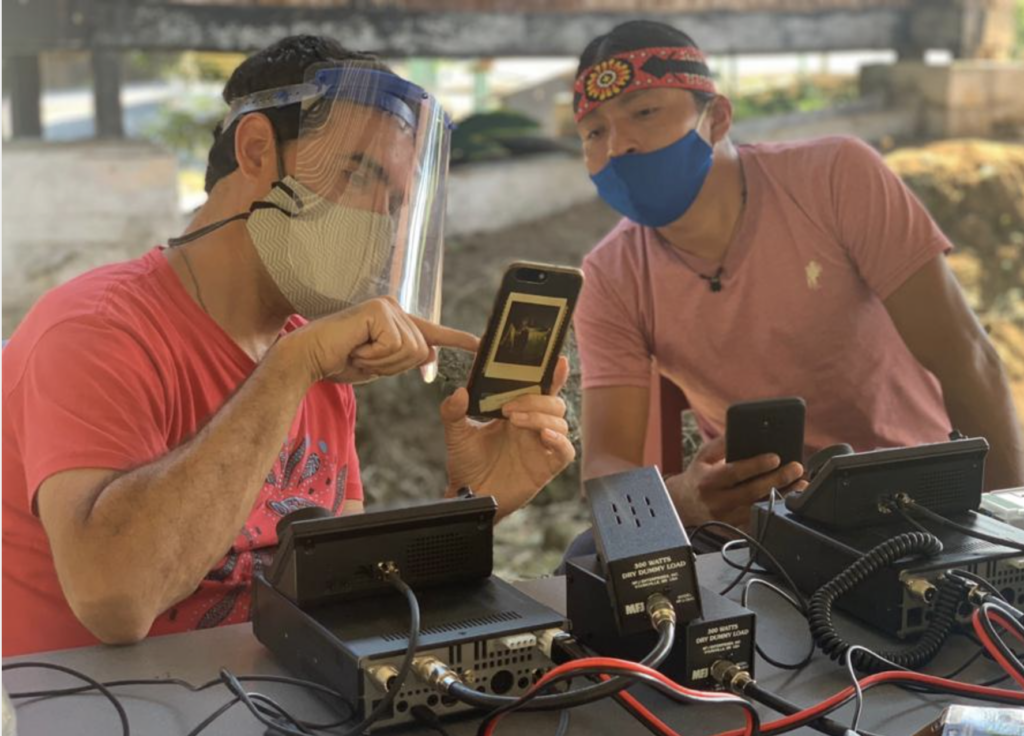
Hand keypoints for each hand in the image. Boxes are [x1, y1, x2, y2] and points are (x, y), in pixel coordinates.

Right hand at [288, 297, 478, 383]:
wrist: (307, 358)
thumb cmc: (338, 362)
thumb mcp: (379, 365)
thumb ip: (403, 359)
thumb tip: (429, 353)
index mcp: (396, 323)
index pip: (432, 331)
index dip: (457, 339)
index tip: (480, 344)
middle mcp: (394, 309)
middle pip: (420, 351)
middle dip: (392, 366)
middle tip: (363, 358)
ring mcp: (387, 307)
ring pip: (410, 350)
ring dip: (382, 362)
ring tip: (358, 352)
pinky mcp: (379, 310)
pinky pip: (394, 345)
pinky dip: (374, 356)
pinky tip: (355, 347)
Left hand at [440, 357, 575, 521]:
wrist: (468, 494)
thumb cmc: (467, 464)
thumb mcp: (456, 433)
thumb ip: (453, 411)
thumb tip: (459, 392)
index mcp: (517, 413)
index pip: (541, 389)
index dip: (553, 374)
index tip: (556, 360)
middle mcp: (532, 427)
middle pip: (554, 402)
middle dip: (536, 399)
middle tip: (509, 408)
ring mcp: (541, 446)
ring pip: (561, 422)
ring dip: (540, 417)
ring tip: (516, 421)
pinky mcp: (546, 467)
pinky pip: (566, 451)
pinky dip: (559, 441)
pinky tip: (544, 436)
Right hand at [665, 436, 805, 528]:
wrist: (682, 505)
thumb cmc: (699, 476)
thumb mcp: (704, 457)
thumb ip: (722, 444)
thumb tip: (743, 432)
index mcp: (709, 480)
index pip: (735, 472)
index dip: (756, 465)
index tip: (776, 457)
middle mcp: (717, 501)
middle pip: (751, 492)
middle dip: (777, 479)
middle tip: (796, 468)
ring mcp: (726, 518)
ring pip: (758, 508)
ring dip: (782, 496)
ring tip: (800, 484)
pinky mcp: (733, 528)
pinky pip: (758, 521)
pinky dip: (775, 510)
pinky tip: (788, 500)